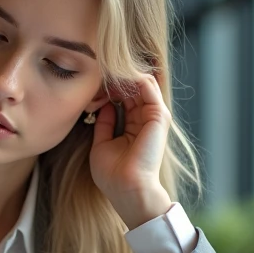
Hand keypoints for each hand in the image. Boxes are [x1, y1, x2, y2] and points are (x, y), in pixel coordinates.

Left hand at [89, 69, 172, 229]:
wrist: (127, 188)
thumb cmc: (113, 175)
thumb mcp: (102, 144)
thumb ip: (104, 124)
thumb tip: (104, 105)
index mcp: (134, 127)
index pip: (125, 97)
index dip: (111, 85)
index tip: (95, 76)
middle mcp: (146, 120)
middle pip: (134, 88)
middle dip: (117, 75)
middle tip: (100, 63)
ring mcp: (154, 117)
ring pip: (142, 83)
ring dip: (125, 72)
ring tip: (107, 63)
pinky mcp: (159, 116)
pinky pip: (148, 87)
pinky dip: (134, 76)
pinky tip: (117, 71)